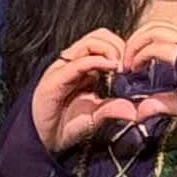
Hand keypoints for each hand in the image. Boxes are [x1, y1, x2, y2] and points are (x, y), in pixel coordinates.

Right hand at [31, 29, 176, 157]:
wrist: (42, 140)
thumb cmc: (65, 126)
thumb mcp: (96, 118)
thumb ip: (113, 110)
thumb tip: (135, 111)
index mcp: (84, 68)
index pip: (105, 43)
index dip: (122, 49)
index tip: (134, 66)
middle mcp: (74, 63)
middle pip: (99, 36)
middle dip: (118, 46)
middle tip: (127, 67)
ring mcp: (64, 68)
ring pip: (90, 42)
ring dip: (109, 50)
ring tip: (118, 68)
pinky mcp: (56, 78)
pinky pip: (79, 62)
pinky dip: (98, 61)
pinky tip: (110, 68)